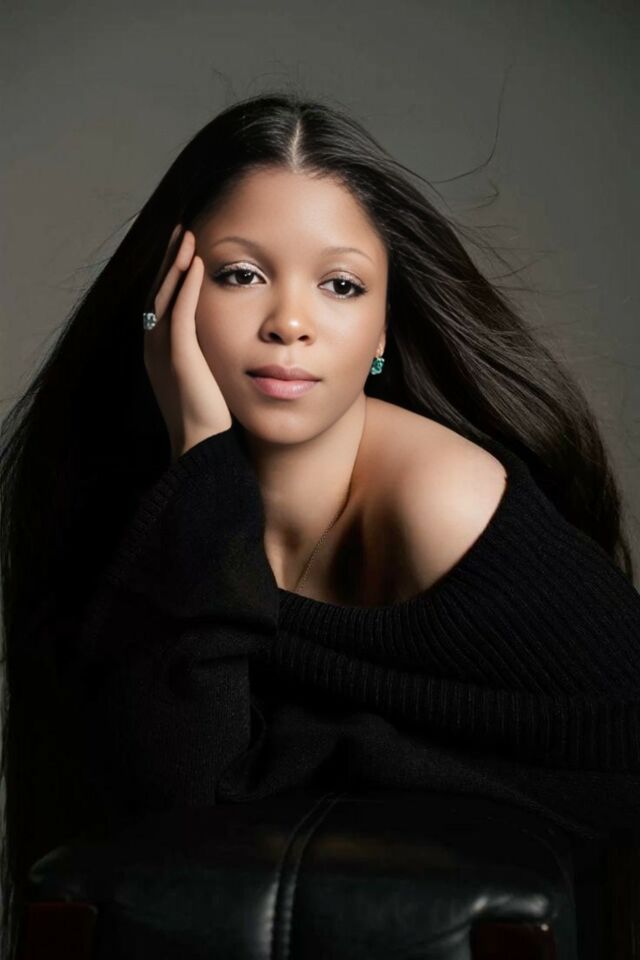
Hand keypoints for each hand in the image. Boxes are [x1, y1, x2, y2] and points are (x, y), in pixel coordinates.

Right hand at [144, 225, 232, 460]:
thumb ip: (207, 353)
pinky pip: (180, 312)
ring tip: (187, 236)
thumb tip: (227, 338)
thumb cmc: (208, 417)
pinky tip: (196, 265)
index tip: (183, 248)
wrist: (200, 444)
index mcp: (158, 349)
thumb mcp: (205, 376)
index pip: (162, 299)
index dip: (170, 272)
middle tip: (181, 230)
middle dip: (170, 259)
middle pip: (158, 289)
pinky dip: (186, 286)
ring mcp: (162, 350)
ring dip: (176, 263)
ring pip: (165, 295)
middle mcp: (154, 345)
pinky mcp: (178, 356)